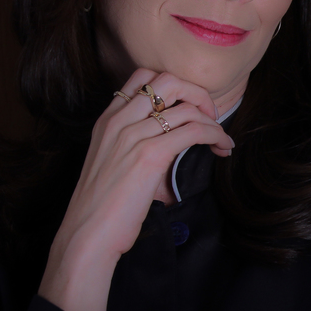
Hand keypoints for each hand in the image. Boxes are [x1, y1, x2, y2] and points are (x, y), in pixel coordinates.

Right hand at [37, 69, 234, 310]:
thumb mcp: (112, 164)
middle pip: (168, 80)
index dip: (175, 85)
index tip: (190, 106)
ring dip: (213, 121)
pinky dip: (215, 135)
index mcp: (107, 119)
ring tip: (221, 140)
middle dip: (198, 92)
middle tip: (211, 115)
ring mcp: (134, 135)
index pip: (143, 77)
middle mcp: (119, 120)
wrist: (87, 234)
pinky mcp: (150, 155)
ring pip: (187, 107)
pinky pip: (194, 131)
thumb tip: (172, 147)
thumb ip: (136, 146)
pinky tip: (222, 148)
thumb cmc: (101, 208)